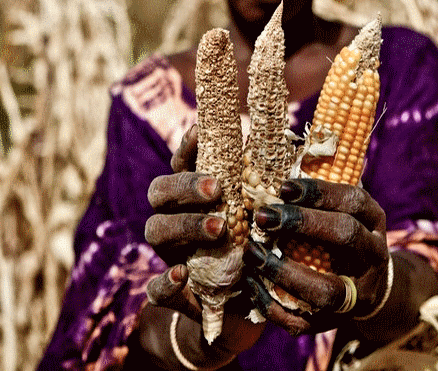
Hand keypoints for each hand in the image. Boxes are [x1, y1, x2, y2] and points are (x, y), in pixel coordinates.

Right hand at [143, 125, 264, 361]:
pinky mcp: (172, 293)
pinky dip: (165, 280)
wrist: (249, 306)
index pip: (181, 163)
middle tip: (217, 189)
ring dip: (185, 226)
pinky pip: (155, 287)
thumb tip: (283, 140)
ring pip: (156, 231)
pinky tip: (182, 273)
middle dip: (186, 187)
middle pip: (160, 192)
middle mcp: (174, 219)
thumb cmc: (258, 246)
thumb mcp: (263, 213)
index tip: (200, 132)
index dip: (187, 147)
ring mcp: (169, 254)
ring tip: (219, 228)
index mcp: (193, 195)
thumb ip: (263, 182)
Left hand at [242, 177, 390, 334]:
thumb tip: (274, 162)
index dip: (319, 193)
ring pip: (327, 289)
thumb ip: (317, 191)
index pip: (352, 201)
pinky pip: (303, 320)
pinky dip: (272, 304)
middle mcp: (372, 255)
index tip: (284, 187)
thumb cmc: (343, 234)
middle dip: (303, 224)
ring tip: (253, 254)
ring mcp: (357, 293)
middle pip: (346, 236)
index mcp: (373, 220)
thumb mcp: (343, 209)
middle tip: (263, 217)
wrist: (368, 286)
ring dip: (284, 272)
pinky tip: (251, 283)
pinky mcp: (335, 321)